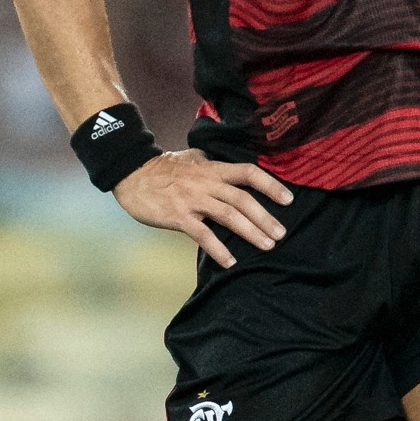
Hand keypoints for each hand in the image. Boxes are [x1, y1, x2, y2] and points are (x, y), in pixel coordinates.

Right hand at [113, 150, 291, 265]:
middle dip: (265, 218)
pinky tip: (230, 261)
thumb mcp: (191, 159)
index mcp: (212, 169)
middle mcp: (206, 183)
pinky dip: (218, 249)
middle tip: (281, 234)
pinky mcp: (178, 216)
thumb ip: (210, 164)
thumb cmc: (161, 168)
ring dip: (251, 232)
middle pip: (243, 200)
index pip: (248, 173)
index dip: (270, 186)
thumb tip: (226, 169)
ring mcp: (192, 200)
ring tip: (267, 245)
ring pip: (229, 216)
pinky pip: (203, 234)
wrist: (131, 173)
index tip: (288, 199)